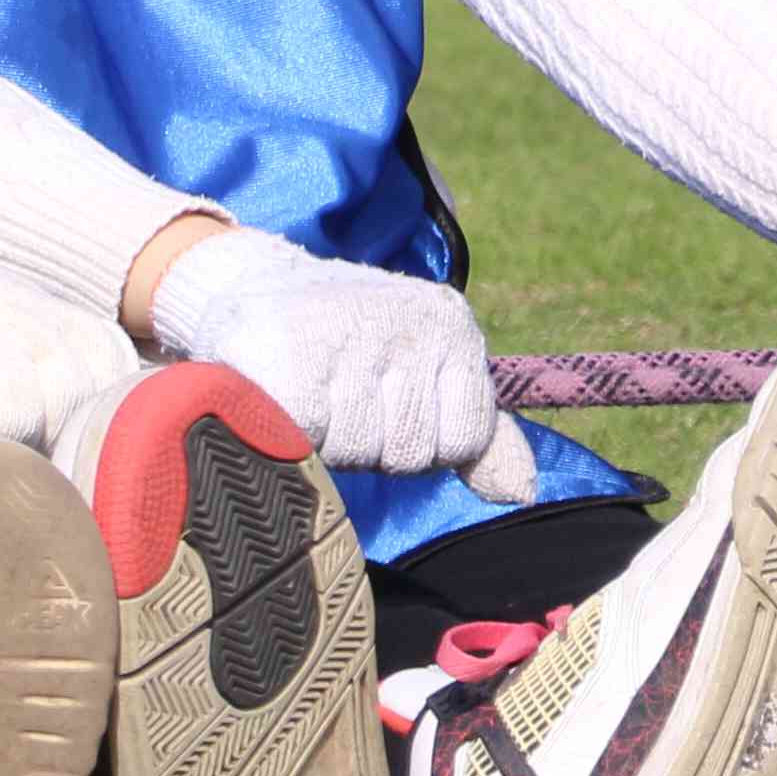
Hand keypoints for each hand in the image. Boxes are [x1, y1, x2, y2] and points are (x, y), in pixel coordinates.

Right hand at [149, 217, 530, 498]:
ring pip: (358, 454)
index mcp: (451, 326)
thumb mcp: (427, 373)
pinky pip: (308, 442)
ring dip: (329, 443)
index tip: (391, 406)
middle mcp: (410, 323)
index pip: (466, 439)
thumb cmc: (351, 343)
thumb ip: (478, 435)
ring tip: (314, 394)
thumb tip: (522, 492)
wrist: (254, 283)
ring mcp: (351, 335)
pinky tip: (282, 395)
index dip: (425, 444)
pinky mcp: (290, 357)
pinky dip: (292, 435)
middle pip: (410, 454)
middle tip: (343, 397)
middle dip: (374, 446)